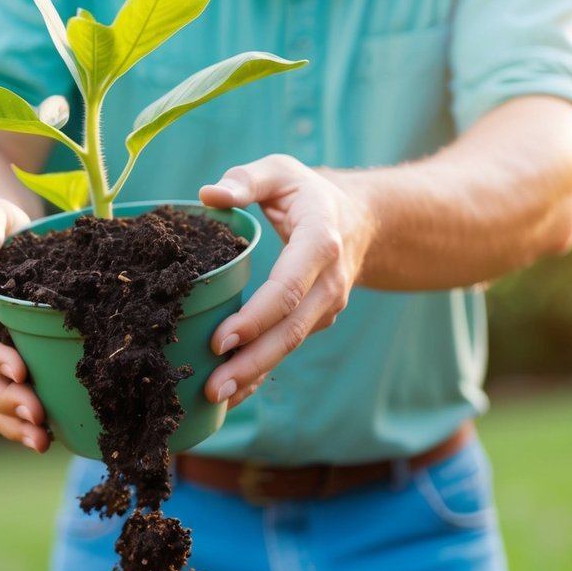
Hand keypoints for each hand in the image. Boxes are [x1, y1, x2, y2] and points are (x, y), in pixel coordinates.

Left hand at [199, 154, 373, 407]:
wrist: (361, 221)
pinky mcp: (315, 320)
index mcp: (320, 244)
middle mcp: (328, 282)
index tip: (220, 339)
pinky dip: (261, 373)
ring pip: (289, 345)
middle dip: (252, 362)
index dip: (256, 318)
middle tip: (213, 387)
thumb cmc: (309, 194)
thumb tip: (210, 195)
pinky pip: (286, 348)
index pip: (287, 289)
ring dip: (254, 374)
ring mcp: (325, 306)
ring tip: (215, 398)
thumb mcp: (281, 172)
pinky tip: (233, 394)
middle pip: (290, 330)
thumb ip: (246, 179)